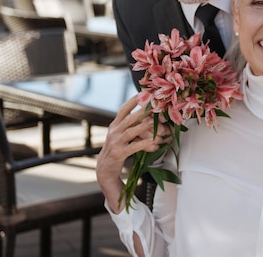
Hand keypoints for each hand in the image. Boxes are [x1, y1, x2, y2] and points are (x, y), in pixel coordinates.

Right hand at [96, 95, 169, 212]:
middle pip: (129, 119)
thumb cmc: (117, 149)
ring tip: (157, 125)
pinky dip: (143, 143)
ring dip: (145, 128)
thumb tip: (148, 116)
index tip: (144, 93)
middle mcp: (114, 131)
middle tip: (157, 108)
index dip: (133, 101)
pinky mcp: (118, 154)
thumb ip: (131, 125)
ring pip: (131, 132)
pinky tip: (153, 142)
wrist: (104, 169)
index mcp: (115, 125)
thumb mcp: (121, 135)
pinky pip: (133, 147)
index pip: (123, 109)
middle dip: (143, 112)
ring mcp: (115, 142)